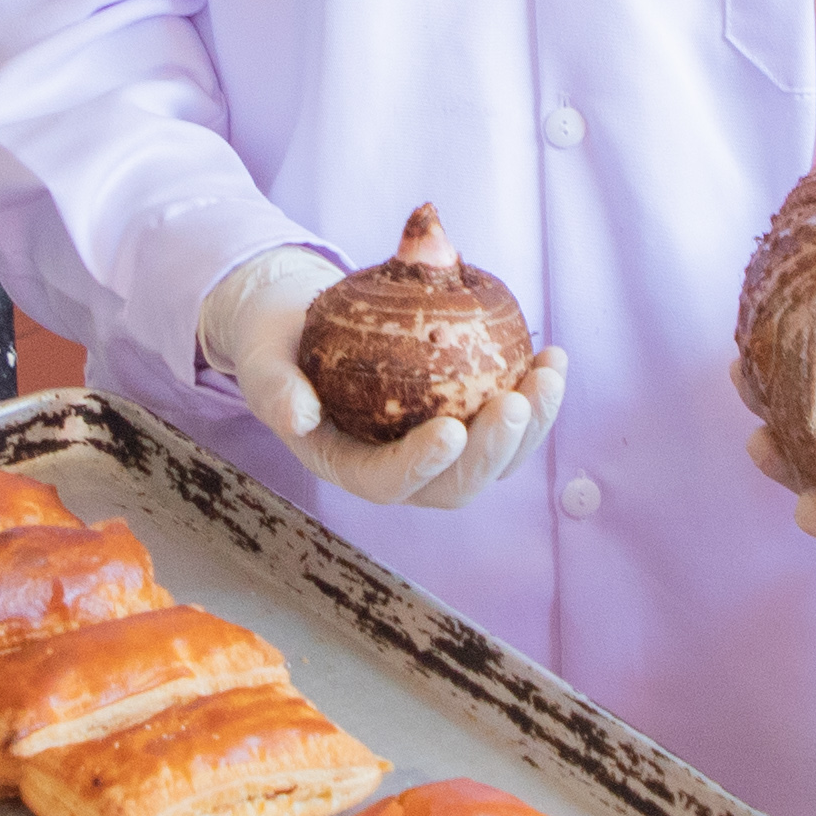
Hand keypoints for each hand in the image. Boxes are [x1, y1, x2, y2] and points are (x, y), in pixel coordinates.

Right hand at [195, 250, 564, 513]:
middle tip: (515, 400)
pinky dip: (536, 396)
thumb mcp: (262, 359)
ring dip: (531, 425)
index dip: (422, 466)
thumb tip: (298, 415)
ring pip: (495, 460)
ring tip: (550, 372)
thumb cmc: (281, 347)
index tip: (450, 430)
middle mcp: (401, 472)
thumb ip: (273, 386)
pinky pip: (507, 422)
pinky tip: (554, 355)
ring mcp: (439, 454)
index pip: (389, 482)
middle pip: (457, 484)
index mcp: (350, 467)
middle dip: (494, 451)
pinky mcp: (466, 424)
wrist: (304, 331)